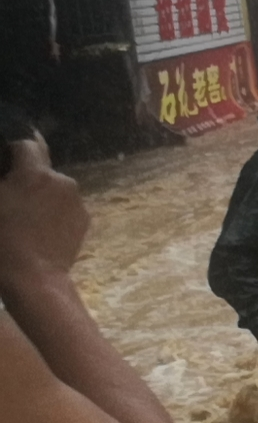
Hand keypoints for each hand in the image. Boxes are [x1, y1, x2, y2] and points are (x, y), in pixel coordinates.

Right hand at [0, 135, 89, 283]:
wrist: (33, 277)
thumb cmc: (2, 241)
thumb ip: (2, 184)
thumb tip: (8, 180)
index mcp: (35, 174)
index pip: (26, 144)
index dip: (12, 151)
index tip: (4, 163)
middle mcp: (62, 181)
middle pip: (41, 170)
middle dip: (27, 179)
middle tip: (11, 200)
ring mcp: (77, 201)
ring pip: (54, 190)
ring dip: (41, 197)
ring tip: (25, 221)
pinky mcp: (85, 220)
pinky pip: (65, 208)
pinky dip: (54, 213)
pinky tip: (40, 232)